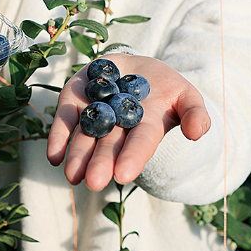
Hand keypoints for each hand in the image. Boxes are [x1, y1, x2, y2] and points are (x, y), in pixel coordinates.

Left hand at [46, 54, 210, 190]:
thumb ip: (195, 113)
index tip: (123, 174)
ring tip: (72, 175)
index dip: (132, 157)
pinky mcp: (75, 98)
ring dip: (78, 155)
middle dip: (101, 163)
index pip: (140, 144)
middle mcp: (118, 126)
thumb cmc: (165, 88)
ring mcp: (95, 112)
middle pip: (109, 145)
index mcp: (146, 128)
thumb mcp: (187, 96)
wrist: (136, 68)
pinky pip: (65, 119)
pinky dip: (58, 137)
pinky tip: (54, 156)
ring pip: (85, 136)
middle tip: (93, 181)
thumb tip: (196, 132)